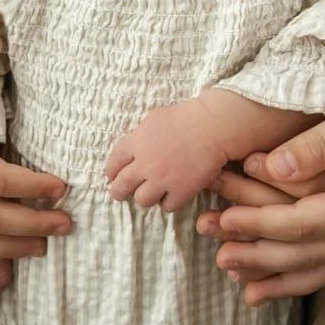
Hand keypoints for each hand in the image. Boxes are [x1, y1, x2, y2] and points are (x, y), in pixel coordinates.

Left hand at [106, 96, 229, 211]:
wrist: (213, 127)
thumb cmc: (186, 117)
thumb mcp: (154, 119)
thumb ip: (139, 137)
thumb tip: (132, 151)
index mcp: (136, 143)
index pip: (113, 164)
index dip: (112, 173)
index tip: (114, 177)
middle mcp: (145, 164)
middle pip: (121, 187)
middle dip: (119, 192)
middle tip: (123, 193)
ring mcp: (162, 180)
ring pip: (142, 201)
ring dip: (146, 196)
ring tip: (153, 191)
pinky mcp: (181, 192)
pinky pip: (166, 206)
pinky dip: (169, 201)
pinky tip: (173, 192)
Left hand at [205, 80, 324, 305]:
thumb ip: (318, 144)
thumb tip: (270, 166)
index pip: (301, 224)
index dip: (258, 223)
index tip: (220, 218)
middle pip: (304, 254)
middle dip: (255, 253)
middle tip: (212, 247)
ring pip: (318, 270)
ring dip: (276, 277)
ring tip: (238, 286)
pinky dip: (303, 279)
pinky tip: (279, 286)